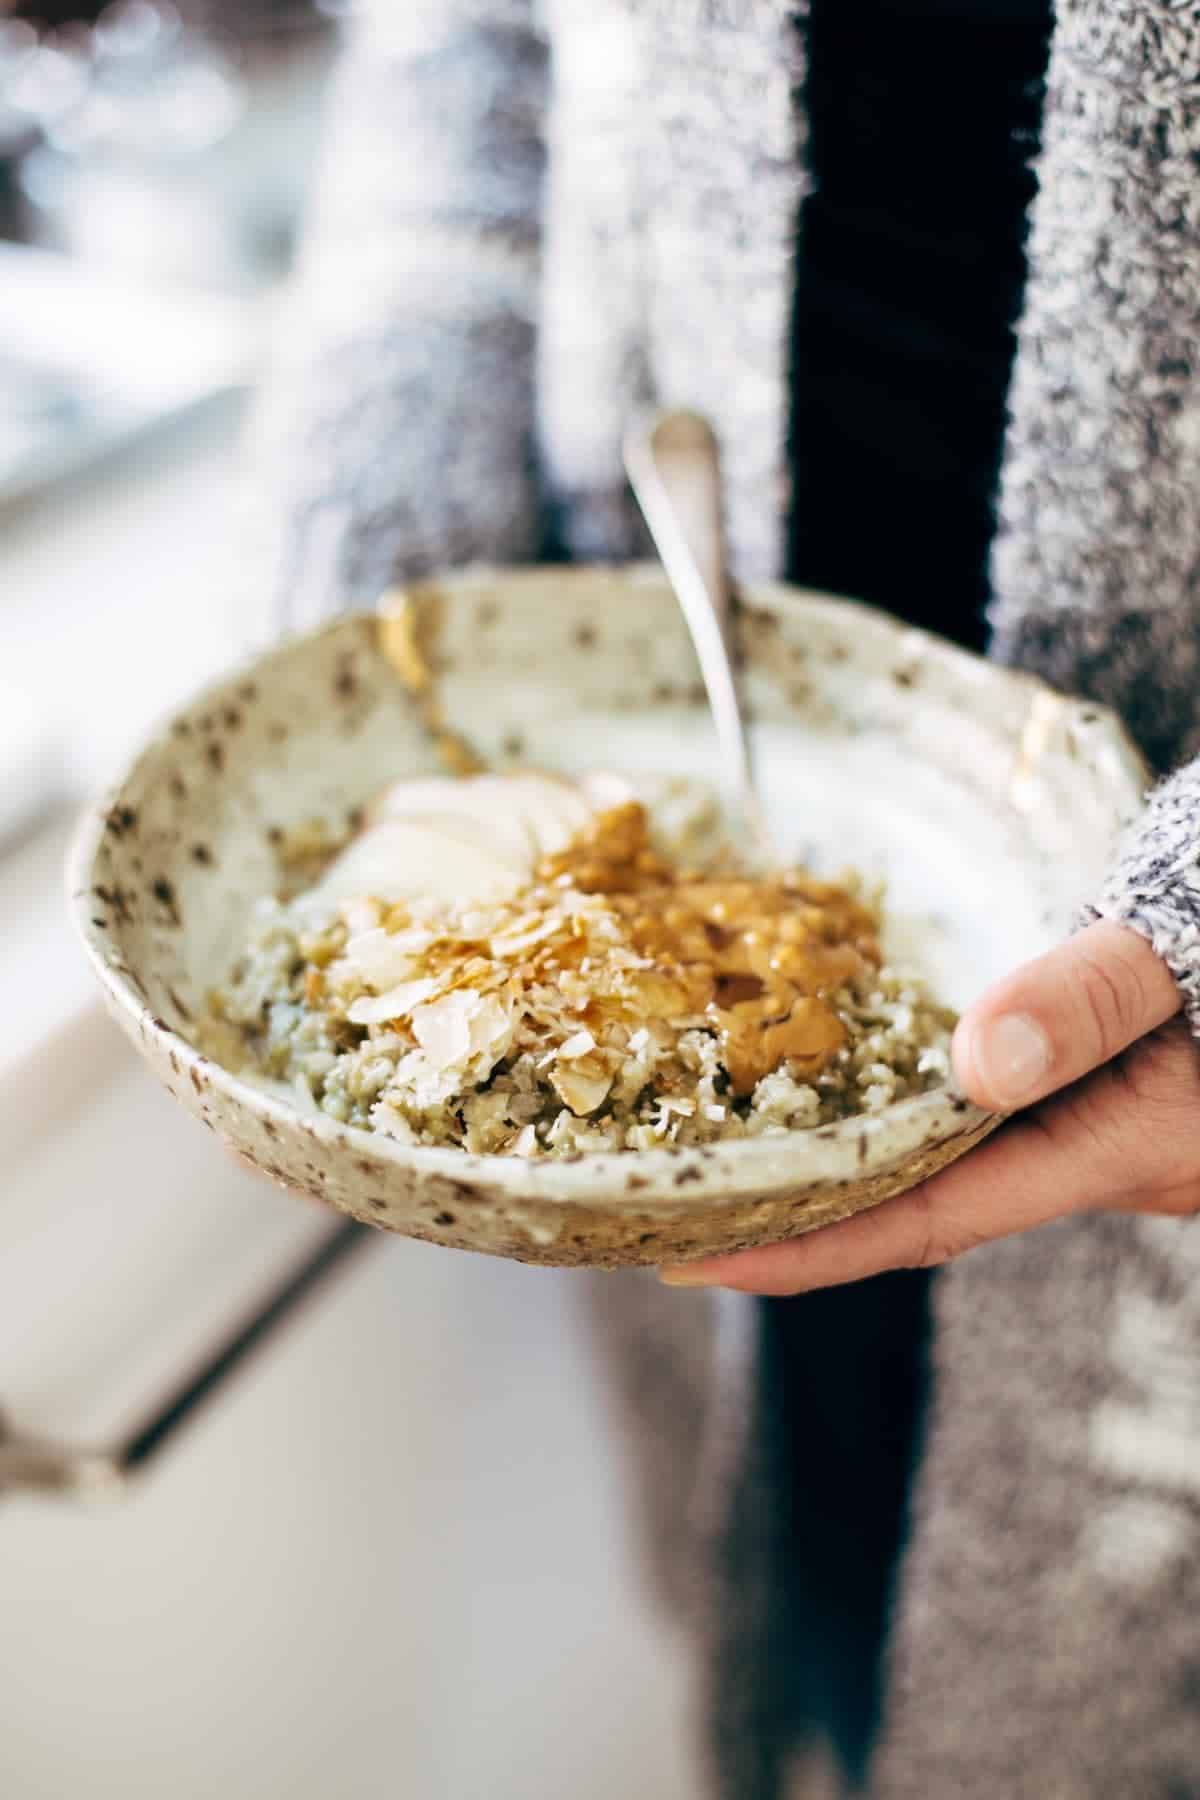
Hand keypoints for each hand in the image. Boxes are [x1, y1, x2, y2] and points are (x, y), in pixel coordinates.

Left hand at [659, 920, 1197, 1294]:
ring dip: (837, 1160)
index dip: (806, 1246)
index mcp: (1119, 1146)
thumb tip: (980, 1060)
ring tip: (721, 1147)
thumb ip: (1096, 1000)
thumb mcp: (1185, 942)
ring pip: (944, 1161)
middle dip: (796, 1215)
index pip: (928, 1219)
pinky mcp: (1101, 1077)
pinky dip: (892, 1103)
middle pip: (919, 1206)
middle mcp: (1101, 1154)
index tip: (687, 1256)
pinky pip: (974, 1113)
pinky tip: (835, 1076)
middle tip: (664, 1207)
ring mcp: (1104, 1122)